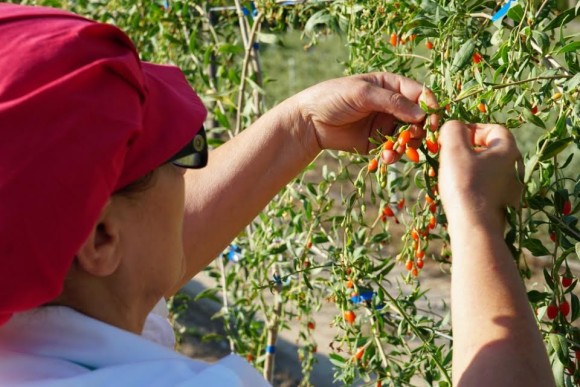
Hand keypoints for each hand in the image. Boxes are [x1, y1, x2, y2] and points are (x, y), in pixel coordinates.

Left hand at [291, 72, 438, 161]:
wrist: (308, 121)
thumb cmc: (333, 97)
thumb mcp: (362, 94)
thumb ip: (392, 102)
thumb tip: (420, 115)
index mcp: (390, 85)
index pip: (420, 94)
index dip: (430, 106)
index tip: (434, 120)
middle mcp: (392, 105)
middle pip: (418, 117)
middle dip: (421, 130)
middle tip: (416, 139)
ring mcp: (385, 125)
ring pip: (408, 136)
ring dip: (408, 145)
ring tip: (397, 151)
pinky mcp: (377, 143)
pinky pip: (393, 150)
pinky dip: (394, 155)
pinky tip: (387, 158)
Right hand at [438, 121, 522, 230]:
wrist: (475, 226)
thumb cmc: (465, 184)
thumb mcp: (453, 150)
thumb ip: (453, 129)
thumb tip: (454, 127)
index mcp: (509, 151)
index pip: (493, 129)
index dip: (472, 130)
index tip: (453, 140)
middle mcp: (516, 168)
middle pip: (490, 150)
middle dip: (468, 150)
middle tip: (449, 158)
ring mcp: (512, 189)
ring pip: (488, 169)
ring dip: (469, 168)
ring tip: (451, 176)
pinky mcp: (504, 206)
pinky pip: (488, 187)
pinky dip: (474, 185)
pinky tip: (459, 194)